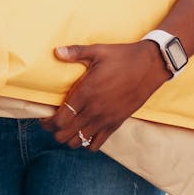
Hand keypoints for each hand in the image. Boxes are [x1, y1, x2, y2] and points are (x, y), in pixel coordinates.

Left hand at [40, 41, 169, 150]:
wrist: (150, 66)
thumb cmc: (122, 57)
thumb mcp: (98, 51)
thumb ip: (75, 52)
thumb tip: (56, 52)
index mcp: (86, 93)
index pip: (60, 119)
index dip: (47, 122)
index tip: (43, 118)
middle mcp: (94, 110)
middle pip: (65, 134)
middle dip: (54, 131)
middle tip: (51, 123)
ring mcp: (106, 119)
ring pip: (78, 141)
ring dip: (69, 138)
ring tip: (67, 128)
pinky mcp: (116, 123)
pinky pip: (97, 143)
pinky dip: (87, 142)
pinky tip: (85, 132)